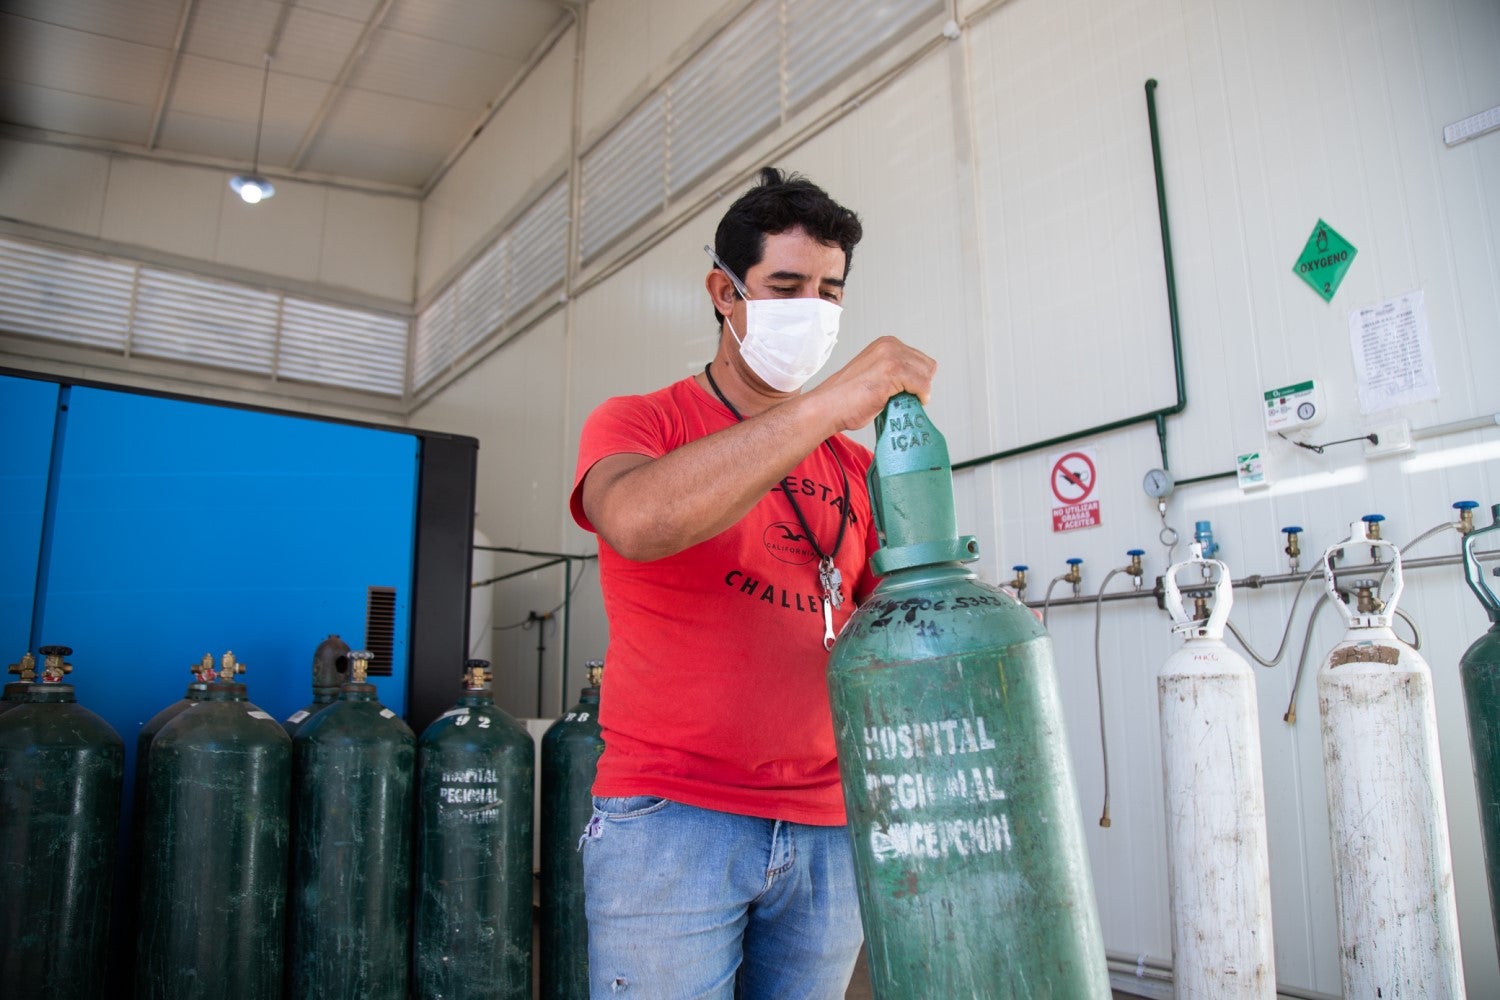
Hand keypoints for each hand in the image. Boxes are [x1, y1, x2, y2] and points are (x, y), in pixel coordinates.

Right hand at [807, 336, 935, 432]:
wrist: (828, 407)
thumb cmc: (846, 398)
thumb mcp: (875, 375)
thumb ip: (894, 374)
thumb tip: (915, 387)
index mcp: (885, 344)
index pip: (920, 359)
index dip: (917, 379)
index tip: (906, 392)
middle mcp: (889, 345)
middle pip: (927, 366)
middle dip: (921, 384)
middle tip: (904, 399)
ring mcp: (891, 357)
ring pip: (927, 376)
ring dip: (919, 392)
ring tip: (900, 402)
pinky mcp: (893, 371)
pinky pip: (922, 386)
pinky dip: (919, 398)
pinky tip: (902, 403)